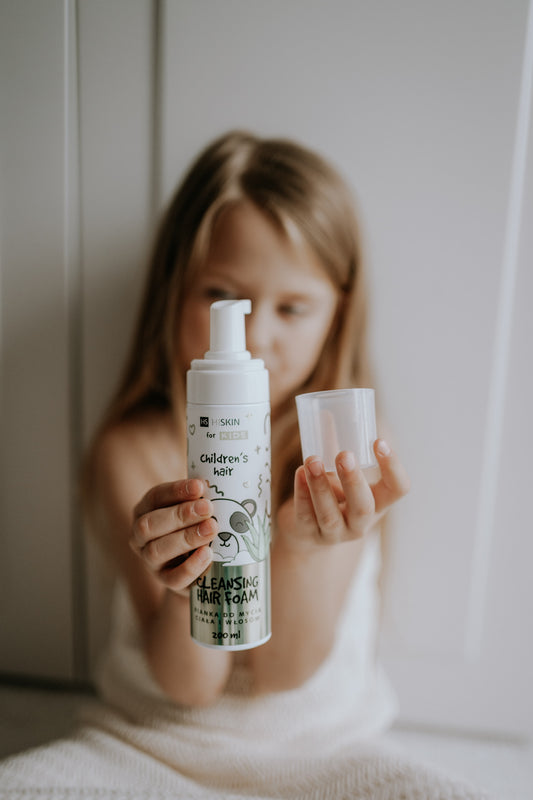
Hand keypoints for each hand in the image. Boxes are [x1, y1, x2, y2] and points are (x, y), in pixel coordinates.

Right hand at [130, 479, 217, 593]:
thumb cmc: (198, 526)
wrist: (198, 566)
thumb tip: (227, 482)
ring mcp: (150, 562)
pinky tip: (208, 553)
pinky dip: (191, 566)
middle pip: (149, 525)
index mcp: (146, 510)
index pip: (155, 497)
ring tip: (212, 528)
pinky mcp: (166, 582)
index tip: (200, 486)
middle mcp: (141, 536)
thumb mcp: (196, 509)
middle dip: (180, 515)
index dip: (176, 491)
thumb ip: (203, 498)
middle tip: (208, 508)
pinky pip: (173, 578)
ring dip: (186, 538)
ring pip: (157, 551)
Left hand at [278, 439, 409, 551]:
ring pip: (329, 514)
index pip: (398, 489)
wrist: (306, 532)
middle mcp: (360, 523)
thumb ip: (335, 446)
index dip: (392, 467)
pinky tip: (299, 473)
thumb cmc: (331, 495)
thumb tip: (325, 409)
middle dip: (353, 480)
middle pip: (363, 507)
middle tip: (344, 454)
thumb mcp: (339, 474)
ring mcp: (334, 533)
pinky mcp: (308, 534)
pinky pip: (305, 516)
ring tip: (312, 460)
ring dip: (320, 485)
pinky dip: (301, 493)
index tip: (378, 441)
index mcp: (377, 503)